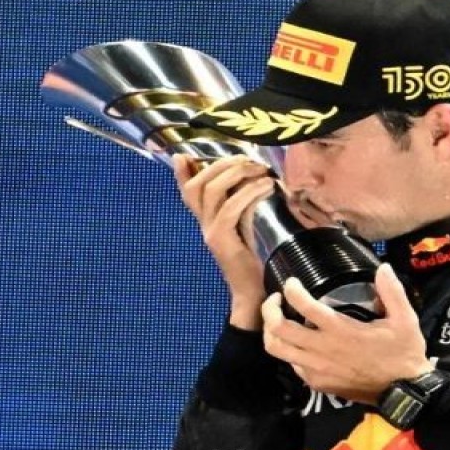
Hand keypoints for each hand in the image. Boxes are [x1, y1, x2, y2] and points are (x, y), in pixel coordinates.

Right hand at [173, 154, 275, 329]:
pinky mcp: (221, 241)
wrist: (253, 294)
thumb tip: (258, 183)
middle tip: (249, 159)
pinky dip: (249, 193)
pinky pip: (231, 209)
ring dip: (237, 174)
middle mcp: (203, 226)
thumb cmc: (255, 261)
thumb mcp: (248, 229)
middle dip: (222, 164)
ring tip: (261, 170)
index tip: (185, 154)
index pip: (187, 193)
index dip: (182, 172)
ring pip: (212, 191)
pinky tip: (267, 186)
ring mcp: (210, 233)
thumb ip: (245, 209)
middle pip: (198, 185)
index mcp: (207, 222)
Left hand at [261, 263, 433, 404]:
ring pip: (276, 349)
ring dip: (271, 331)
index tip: (292, 282)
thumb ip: (392, 291)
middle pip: (278, 328)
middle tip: (276, 299)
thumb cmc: (403, 353)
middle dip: (269, 309)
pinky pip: (291, 364)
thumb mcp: (405, 319)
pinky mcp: (317, 382)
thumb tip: (383, 267)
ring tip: (276, 321)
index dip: (292, 290)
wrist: (403, 392)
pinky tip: (298, 343)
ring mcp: (316, 369)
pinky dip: (288, 350)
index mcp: (341, 331)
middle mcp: (322, 350)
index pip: (304, 306)